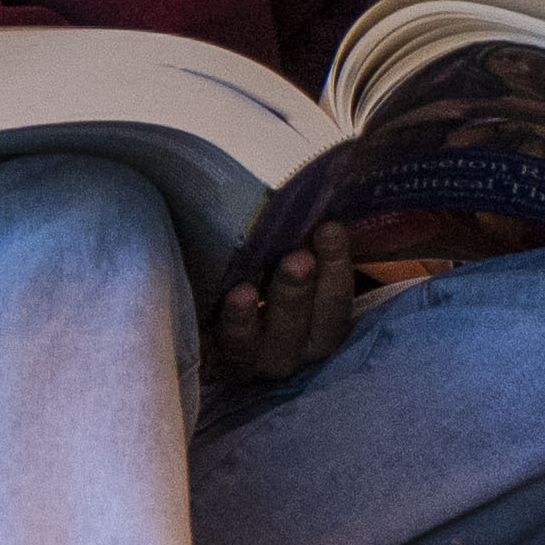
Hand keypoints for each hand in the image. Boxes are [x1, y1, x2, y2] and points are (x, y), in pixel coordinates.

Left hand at [219, 220, 478, 390]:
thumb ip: (318, 240)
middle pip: (311, 332)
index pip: (337, 308)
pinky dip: (233, 326)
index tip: (330, 228)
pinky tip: (232, 294)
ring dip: (277, 309)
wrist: (198, 315)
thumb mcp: (292, 258)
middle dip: (307, 292)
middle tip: (300, 256)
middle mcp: (294, 352)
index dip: (337, 272)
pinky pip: (227, 353)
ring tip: (266, 276)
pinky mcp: (216, 361)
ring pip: (273, 348)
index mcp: (319, 327)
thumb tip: (346, 182)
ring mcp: (255, 363)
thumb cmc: (259, 274)